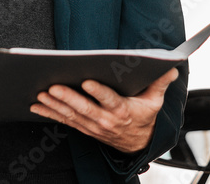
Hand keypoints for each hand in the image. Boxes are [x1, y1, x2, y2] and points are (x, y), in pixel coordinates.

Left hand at [29, 67, 178, 152]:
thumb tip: (172, 66)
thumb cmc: (144, 116)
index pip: (109, 100)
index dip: (98, 92)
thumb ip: (160, 82)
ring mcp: (93, 126)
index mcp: (122, 110)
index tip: (87, 81)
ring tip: (41, 94)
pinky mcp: (84, 128)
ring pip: (71, 115)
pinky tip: (37, 105)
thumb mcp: (155, 101)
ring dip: (55, 105)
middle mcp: (105, 119)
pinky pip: (65, 121)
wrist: (138, 144)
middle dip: (68, 97)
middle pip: (85, 108)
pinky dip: (50, 114)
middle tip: (53, 86)